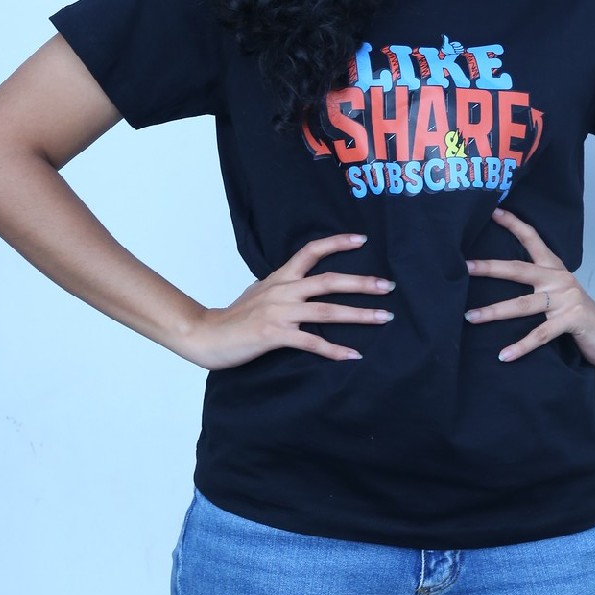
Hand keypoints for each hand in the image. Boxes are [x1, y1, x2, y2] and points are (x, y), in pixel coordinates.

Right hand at [181, 233, 394, 369]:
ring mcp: (280, 313)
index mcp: (280, 278)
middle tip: (388, 285)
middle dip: (362, 283)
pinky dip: (335, 349)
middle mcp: (283, 291)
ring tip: (383, 317)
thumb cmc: (234, 317)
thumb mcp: (258, 292)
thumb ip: (280, 286)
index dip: (336, 243)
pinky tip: (353, 354)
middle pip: (329, 281)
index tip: (362, 239)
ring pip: (327, 311)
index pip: (310, 252)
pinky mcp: (275, 336)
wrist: (206, 335)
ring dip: (359, 314)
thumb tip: (298, 282)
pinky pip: (312, 342)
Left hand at [465, 208, 594, 367]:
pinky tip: (504, 355)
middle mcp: (558, 279)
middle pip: (518, 269)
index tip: (493, 212)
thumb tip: (503, 280)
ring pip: (522, 304)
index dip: (514, 225)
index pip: (533, 240)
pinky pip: (540, 334)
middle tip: (465, 267)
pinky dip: (520, 346)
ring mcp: (566, 299)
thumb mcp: (560, 294)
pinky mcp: (571, 320)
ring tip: (470, 317)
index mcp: (555, 270)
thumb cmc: (581, 316)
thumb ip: (538, 286)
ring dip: (494, 312)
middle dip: (489, 268)